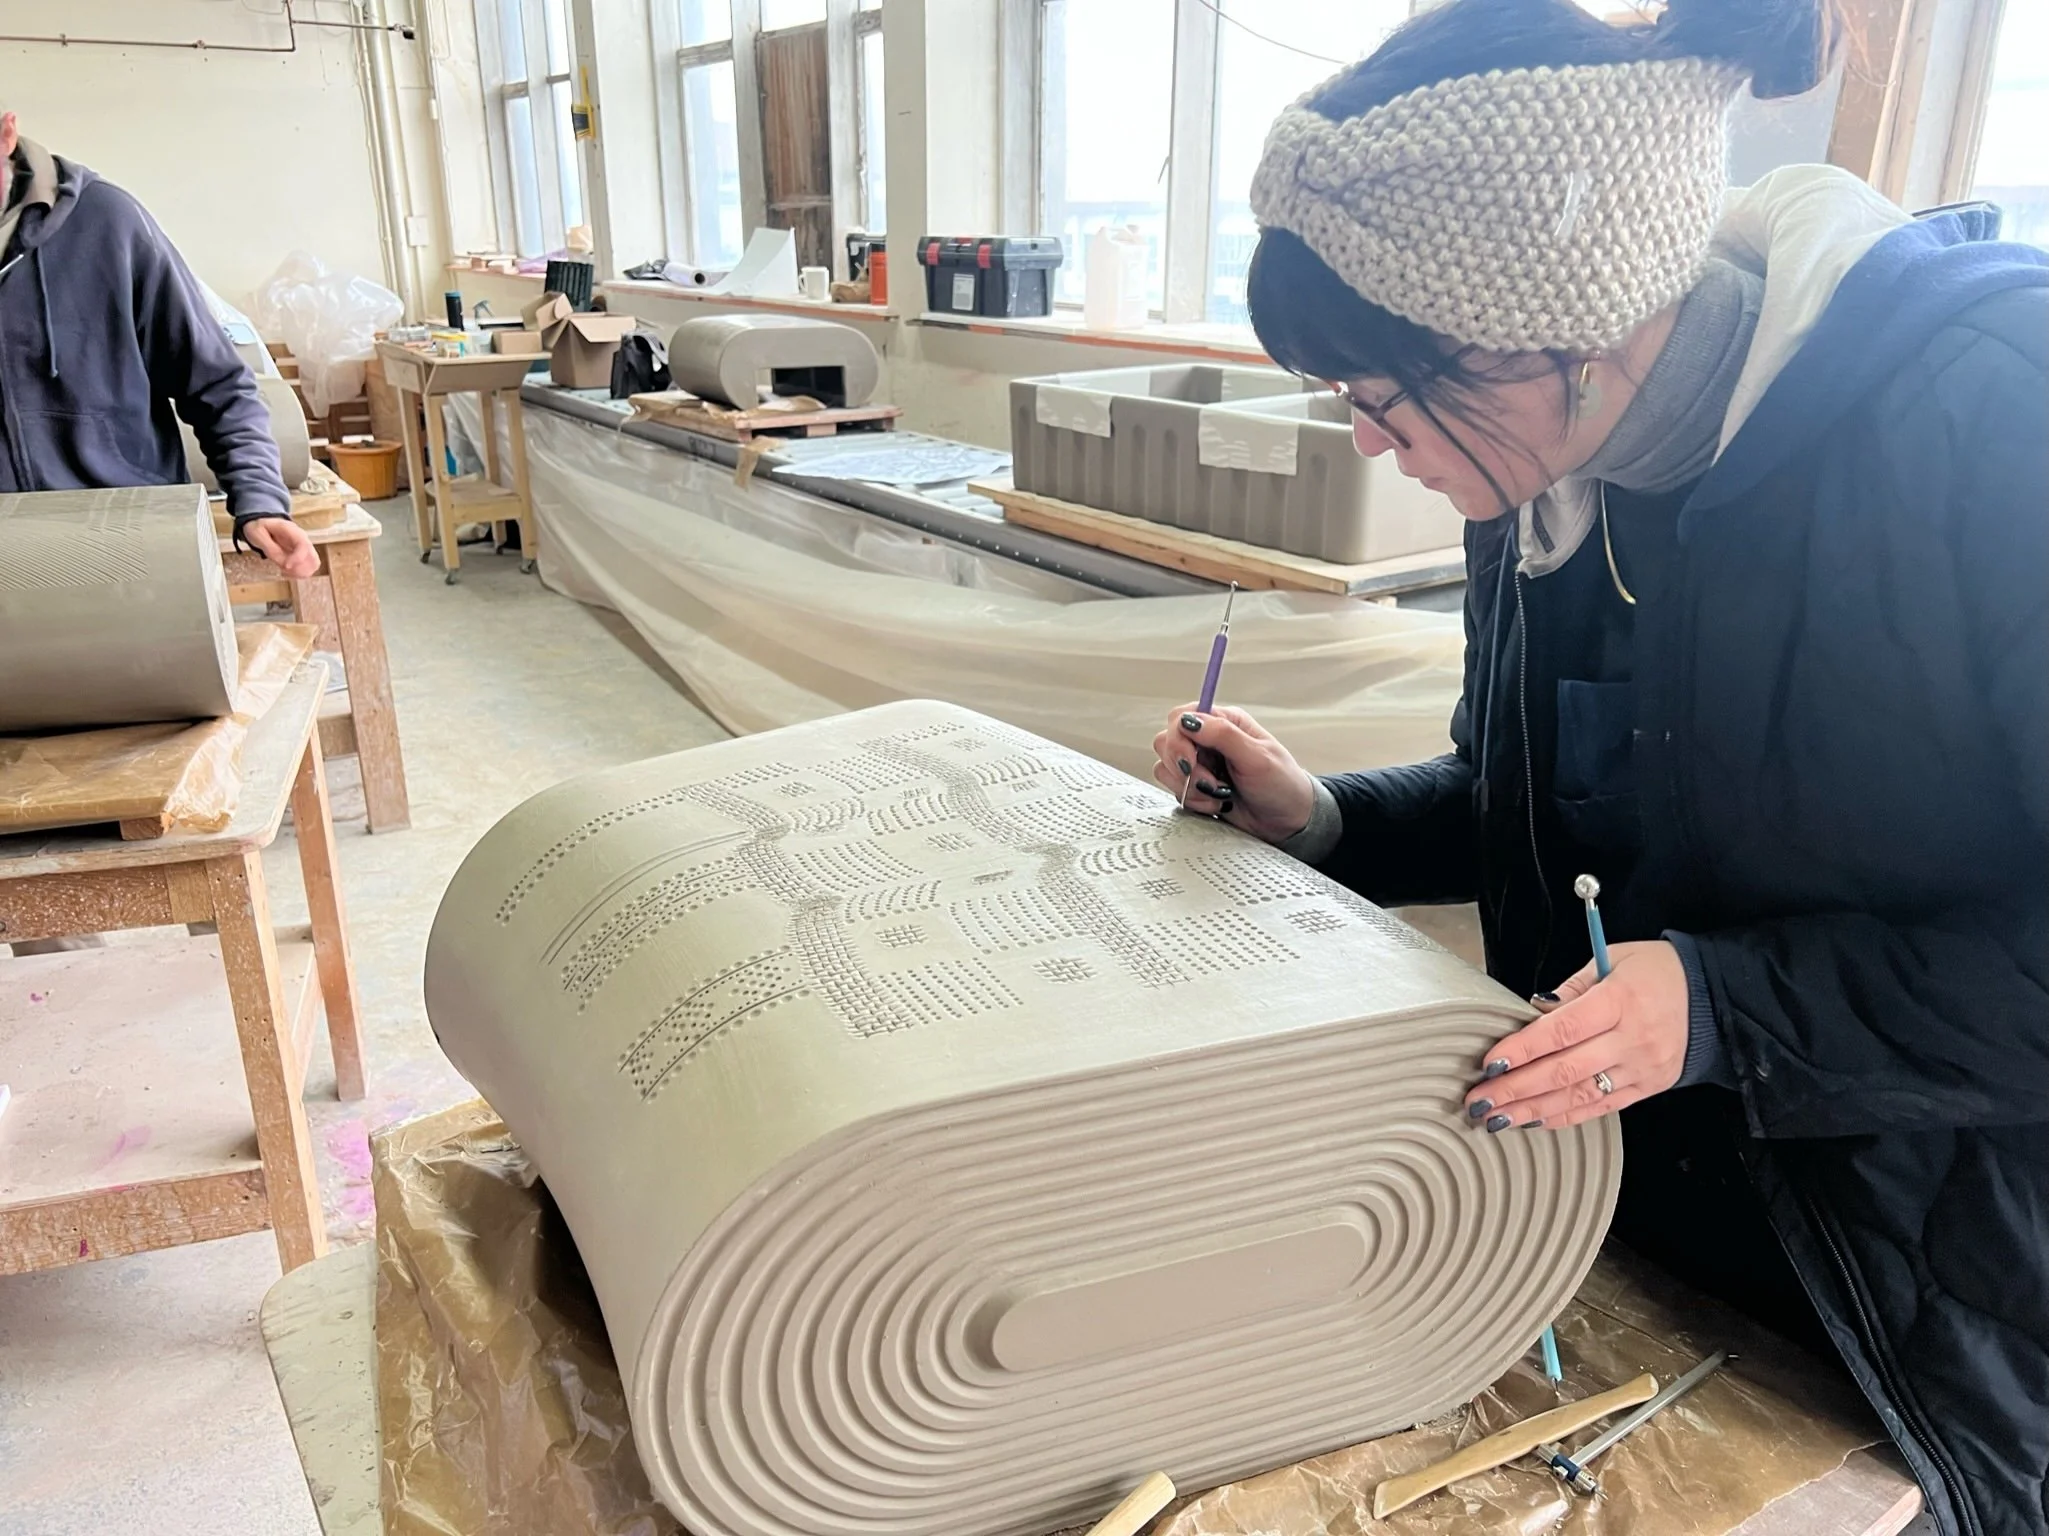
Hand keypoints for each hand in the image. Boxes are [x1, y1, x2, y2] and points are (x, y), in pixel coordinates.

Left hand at [243, 517, 318, 578]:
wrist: (264, 523)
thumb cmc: (260, 527)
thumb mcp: (258, 533)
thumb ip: (269, 548)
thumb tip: (283, 563)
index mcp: (292, 531)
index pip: (304, 545)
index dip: (298, 558)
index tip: (285, 566)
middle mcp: (303, 539)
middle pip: (313, 558)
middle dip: (299, 569)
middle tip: (283, 569)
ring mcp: (305, 547)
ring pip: (313, 565)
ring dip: (299, 572)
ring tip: (283, 570)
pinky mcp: (303, 555)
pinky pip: (308, 568)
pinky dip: (298, 573)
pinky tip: (286, 571)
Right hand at [1150, 704, 1316, 843]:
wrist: (1286, 822)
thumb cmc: (1281, 785)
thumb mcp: (1257, 757)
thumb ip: (1223, 735)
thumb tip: (1190, 721)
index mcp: (1224, 722)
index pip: (1181, 717)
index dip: (1178, 738)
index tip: (1191, 761)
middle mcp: (1208, 740)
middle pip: (1166, 741)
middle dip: (1183, 767)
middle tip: (1209, 783)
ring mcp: (1200, 764)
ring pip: (1166, 767)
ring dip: (1189, 787)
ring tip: (1219, 795)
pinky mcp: (1195, 787)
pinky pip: (1174, 789)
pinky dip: (1192, 800)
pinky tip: (1216, 804)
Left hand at [1460, 940, 1688, 1131]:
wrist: (1715, 996)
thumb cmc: (1658, 972)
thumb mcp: (1613, 959)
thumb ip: (1571, 988)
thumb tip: (1533, 1011)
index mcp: (1619, 1001)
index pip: (1561, 1030)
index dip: (1521, 1049)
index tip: (1489, 1063)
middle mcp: (1632, 1039)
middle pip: (1564, 1070)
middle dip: (1515, 1088)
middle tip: (1478, 1101)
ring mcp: (1642, 1068)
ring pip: (1579, 1095)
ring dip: (1533, 1109)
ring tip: (1497, 1117)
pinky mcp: (1649, 1087)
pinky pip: (1601, 1106)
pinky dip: (1566, 1115)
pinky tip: (1535, 1120)